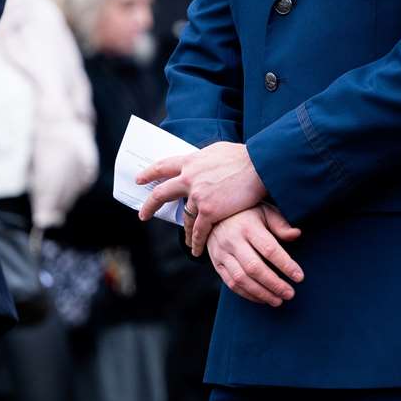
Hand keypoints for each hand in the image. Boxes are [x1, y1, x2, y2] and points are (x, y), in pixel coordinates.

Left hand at [135, 141, 267, 255]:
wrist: (260, 165)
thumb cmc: (245, 156)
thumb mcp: (218, 151)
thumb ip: (204, 159)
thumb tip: (201, 163)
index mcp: (191, 161)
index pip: (163, 166)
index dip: (149, 173)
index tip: (139, 179)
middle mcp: (189, 178)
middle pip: (161, 193)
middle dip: (150, 205)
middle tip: (143, 215)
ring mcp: (198, 195)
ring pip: (185, 217)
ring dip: (184, 231)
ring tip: (185, 240)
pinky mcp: (209, 211)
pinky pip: (198, 230)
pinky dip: (197, 241)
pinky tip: (196, 249)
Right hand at [205, 205, 304, 306]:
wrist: (214, 214)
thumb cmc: (248, 213)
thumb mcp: (265, 211)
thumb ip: (280, 224)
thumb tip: (297, 234)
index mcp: (248, 226)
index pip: (269, 249)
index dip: (285, 265)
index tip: (299, 277)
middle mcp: (233, 240)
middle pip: (254, 268)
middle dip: (274, 284)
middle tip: (290, 294)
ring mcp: (222, 253)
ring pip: (241, 279)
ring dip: (261, 293)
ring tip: (278, 300)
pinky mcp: (217, 264)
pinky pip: (231, 283)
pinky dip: (248, 294)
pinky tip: (263, 298)